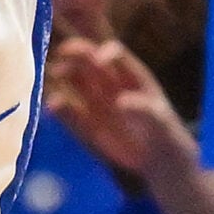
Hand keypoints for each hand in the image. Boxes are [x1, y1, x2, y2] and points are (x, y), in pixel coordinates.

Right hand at [45, 36, 193, 180]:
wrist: (157, 160)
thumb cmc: (163, 134)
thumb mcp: (160, 123)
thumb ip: (144, 111)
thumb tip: (121, 102)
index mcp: (130, 75)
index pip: (115, 53)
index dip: (105, 52)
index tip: (98, 61)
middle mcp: (109, 81)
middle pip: (88, 58)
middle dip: (75, 52)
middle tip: (62, 53)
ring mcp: (95, 99)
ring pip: (73, 78)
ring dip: (62, 73)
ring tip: (53, 75)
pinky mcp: (84, 121)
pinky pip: (68, 110)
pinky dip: (58, 107)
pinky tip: (50, 108)